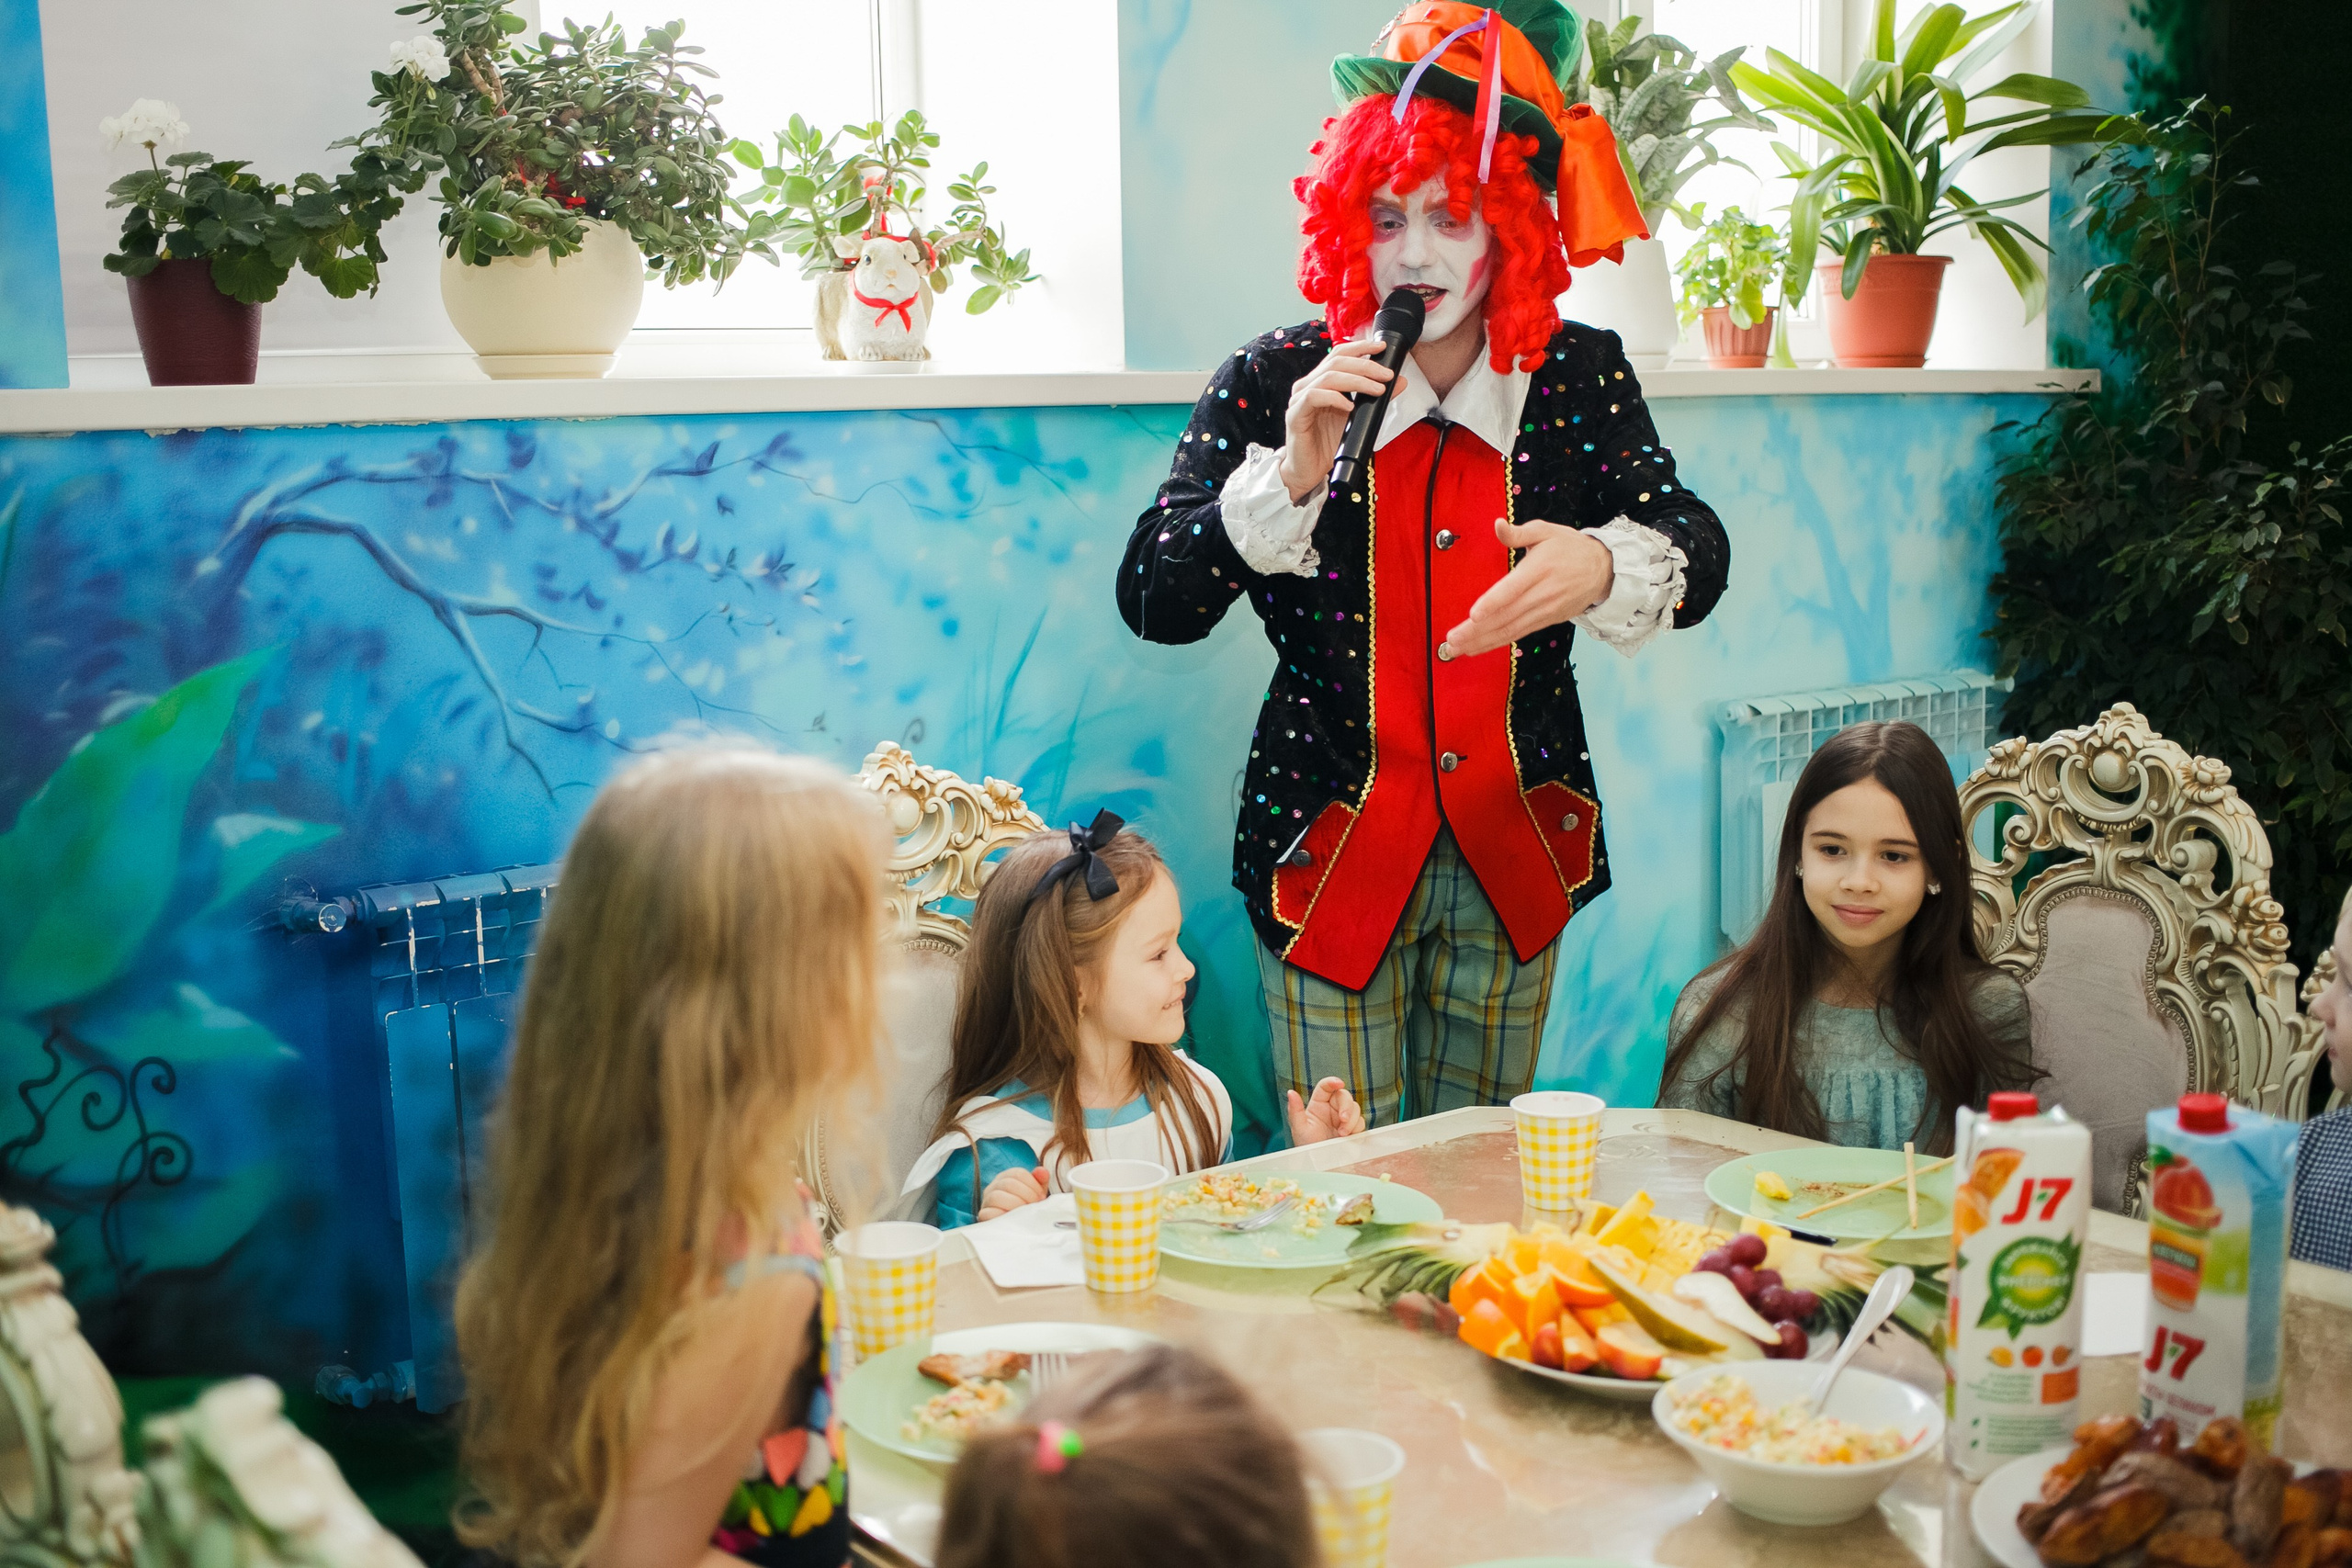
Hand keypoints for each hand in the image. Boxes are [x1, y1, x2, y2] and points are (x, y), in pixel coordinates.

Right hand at [976, 1164, 1048, 1221]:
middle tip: (1035, 1206)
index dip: (1033, 1184)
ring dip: (1015, 1205)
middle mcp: (994, 1186)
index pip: (1018, 1173)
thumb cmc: (1024, 1207)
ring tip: (1025, 1213)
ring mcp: (986, 1201)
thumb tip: (1042, 1171)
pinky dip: (1002, 1215)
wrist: (1014, 1227)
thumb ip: (1039, 1181)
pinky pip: (988, 1213)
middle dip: (1027, 1195)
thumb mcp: (1034, 1193)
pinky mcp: (983, 1215)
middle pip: (1008, 1184)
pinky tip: (1013, 1219)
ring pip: (997, 1197)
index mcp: (1006, 1177)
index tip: (1041, 1197)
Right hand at [1278, 338, 1405, 502]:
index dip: (1360, 347)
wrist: (1308, 470)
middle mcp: (1308, 385)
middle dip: (1366, 366)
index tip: (1382, 348)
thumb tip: (1400, 381)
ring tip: (1377, 390)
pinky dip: (1335, 398)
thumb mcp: (1358, 417)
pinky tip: (1350, 407)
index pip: (1339, 354)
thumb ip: (1375, 397)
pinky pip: (1314, 397)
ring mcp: (1299, 399)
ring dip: (1357, 381)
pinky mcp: (1295, 415)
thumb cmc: (1328, 443)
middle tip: (1387, 375)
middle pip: (1336, 362)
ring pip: (1328, 377)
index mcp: (1320, 381)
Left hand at [1287, 1077, 1365, 1144]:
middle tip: (1343, 1120)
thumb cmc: (1306, 1146)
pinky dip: (1356, 1128)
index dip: (1332, 1082)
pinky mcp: (1352, 1129)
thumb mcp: (1299, 1129)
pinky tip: (1348, 1137)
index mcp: (1318, 1105)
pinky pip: (1360, 1122)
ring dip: (1351, 1120)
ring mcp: (1343, 1119)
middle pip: (1344, 1096)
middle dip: (1346, 1106)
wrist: (1320, 1164)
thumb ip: (1295, 1110)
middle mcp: (1332, 1109)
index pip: (1326, 1087)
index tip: (1339, 1083)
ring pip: (1355, 1108)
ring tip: (1342, 1134)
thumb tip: (1290, 1092)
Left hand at [1441, 518, 1614, 658]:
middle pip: (1506, 615)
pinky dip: (1497, 642)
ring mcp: (1544, 611)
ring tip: (1457, 648)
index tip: (1473, 615)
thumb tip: (1497, 525)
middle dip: (1477, 630)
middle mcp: (1541, 594)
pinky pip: (1518, 634)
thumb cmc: (1571, 547)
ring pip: (1510, 629)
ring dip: (1482, 641)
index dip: (1493, 603)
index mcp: (1539, 569)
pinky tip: (1477, 648)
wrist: (1604, 570)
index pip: (1512, 589)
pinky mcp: (1546, 621)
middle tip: (1452, 640)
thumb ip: (1519, 533)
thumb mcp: (1547, 531)